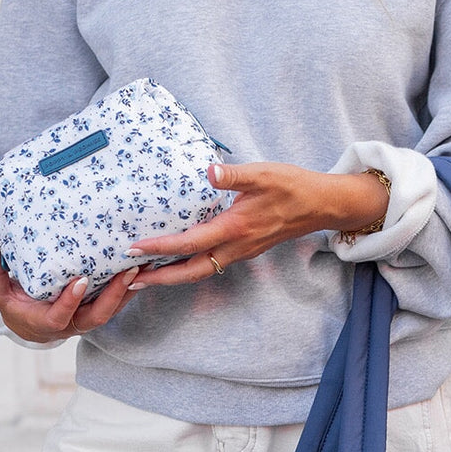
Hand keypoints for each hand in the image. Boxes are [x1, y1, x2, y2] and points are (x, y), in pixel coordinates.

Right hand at [0, 241, 141, 342]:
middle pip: (98, 316)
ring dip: (129, 290)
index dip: (71, 301)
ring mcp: (87, 319)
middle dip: (115, 295)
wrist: (28, 323)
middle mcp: (72, 324)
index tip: (81, 280)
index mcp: (46, 322)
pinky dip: (131, 288)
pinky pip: (117, 302)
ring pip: (113, 310)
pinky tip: (143, 268)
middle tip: (129, 271)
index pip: (61, 316)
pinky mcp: (97, 310)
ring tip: (143, 266)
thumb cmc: (13, 304)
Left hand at [124, 161, 389, 285]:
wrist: (321, 205)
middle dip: (159, 278)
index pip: (190, 243)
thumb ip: (234, 175)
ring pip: (200, 272)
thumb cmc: (293, 187)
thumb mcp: (263, 173)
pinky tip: (175, 260)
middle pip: (191, 272)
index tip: (134, 248)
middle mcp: (235, 247)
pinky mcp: (243, 249)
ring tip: (145, 276)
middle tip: (129, 280)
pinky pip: (210, 264)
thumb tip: (210, 171)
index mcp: (235, 228)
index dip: (160, 247)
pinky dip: (188, 267)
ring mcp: (240, 252)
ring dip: (172, 276)